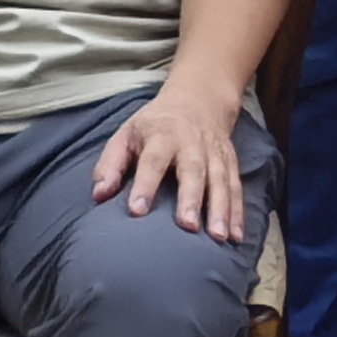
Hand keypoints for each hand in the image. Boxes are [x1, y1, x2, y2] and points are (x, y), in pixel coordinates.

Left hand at [93, 79, 250, 239]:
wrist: (199, 100)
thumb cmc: (155, 126)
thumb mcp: (127, 134)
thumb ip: (111, 164)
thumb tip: (99, 195)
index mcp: (162, 135)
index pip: (153, 160)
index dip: (144, 185)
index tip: (136, 210)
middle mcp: (192, 144)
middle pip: (193, 170)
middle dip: (191, 197)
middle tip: (187, 226)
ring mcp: (215, 153)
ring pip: (220, 181)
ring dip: (221, 209)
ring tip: (217, 237)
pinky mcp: (230, 163)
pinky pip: (236, 188)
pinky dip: (238, 212)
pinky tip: (236, 236)